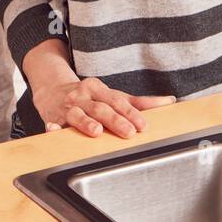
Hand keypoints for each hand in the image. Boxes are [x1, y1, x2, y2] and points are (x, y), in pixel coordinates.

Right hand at [31, 74, 175, 139]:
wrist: (52, 89)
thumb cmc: (89, 97)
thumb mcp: (112, 96)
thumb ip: (139, 102)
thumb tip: (169, 101)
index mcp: (98, 88)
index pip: (117, 100)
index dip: (130, 113)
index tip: (143, 126)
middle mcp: (82, 96)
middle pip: (100, 108)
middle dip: (114, 120)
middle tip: (128, 133)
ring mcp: (67, 107)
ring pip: (77, 114)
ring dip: (86, 122)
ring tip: (96, 131)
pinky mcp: (52, 117)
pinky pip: (51, 122)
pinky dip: (52, 128)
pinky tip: (54, 130)